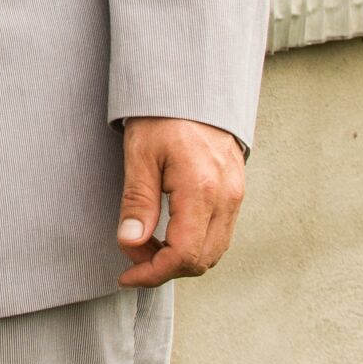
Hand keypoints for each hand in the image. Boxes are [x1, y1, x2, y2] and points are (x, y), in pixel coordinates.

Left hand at [116, 118, 246, 286]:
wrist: (193, 88)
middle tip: (133, 255)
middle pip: (202, 260)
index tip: (126, 275)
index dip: (152, 274)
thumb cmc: (162, 116)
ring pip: (214, 251)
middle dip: (164, 269)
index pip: (183, 255)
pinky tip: (168, 232)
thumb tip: (130, 244)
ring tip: (148, 243)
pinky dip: (194, 244)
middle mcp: (226, 197)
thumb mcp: (139, 155)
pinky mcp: (236, 192)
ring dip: (180, 259)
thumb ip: (137, 202)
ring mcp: (235, 195)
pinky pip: (219, 234)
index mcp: (201, 188)